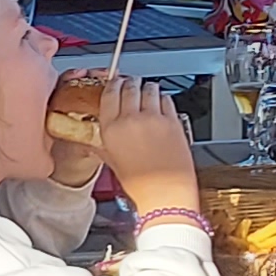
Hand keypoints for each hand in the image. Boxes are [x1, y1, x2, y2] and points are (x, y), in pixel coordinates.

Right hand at [94, 80, 195, 208]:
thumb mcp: (112, 160)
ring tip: (147, 92)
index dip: (113, 84)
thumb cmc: (140, 183)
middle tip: (131, 84)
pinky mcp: (173, 121)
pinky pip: (167, 99)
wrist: (164, 193)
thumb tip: (102, 134)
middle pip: (129, 86)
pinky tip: (161, 104)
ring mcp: (154, 118)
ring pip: (150, 88)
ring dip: (147, 88)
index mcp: (112, 128)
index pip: (109, 93)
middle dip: (130, 82)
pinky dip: (163, 98)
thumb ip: (106, 142)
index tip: (115, 82)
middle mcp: (131, 119)